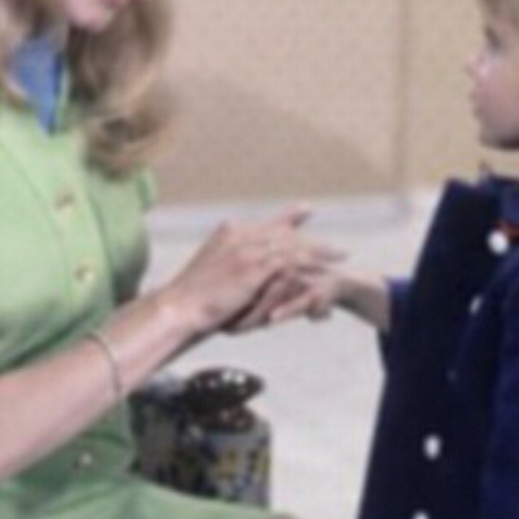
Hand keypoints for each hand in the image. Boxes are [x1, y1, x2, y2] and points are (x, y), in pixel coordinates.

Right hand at [162, 207, 341, 336]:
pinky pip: (292, 259)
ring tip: (339, 255)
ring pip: (292, 243)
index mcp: (227, 232)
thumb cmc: (189, 300)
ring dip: (319, 249)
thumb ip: (227, 266)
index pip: (264, 223)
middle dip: (311, 235)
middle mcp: (240, 234)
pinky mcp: (255, 266)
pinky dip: (312, 261)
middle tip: (331, 241)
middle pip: (284, 231)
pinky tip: (327, 266)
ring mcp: (248, 248)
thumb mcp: (209, 274)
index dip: (287, 218)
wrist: (179, 307)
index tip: (305, 211)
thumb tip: (234, 274)